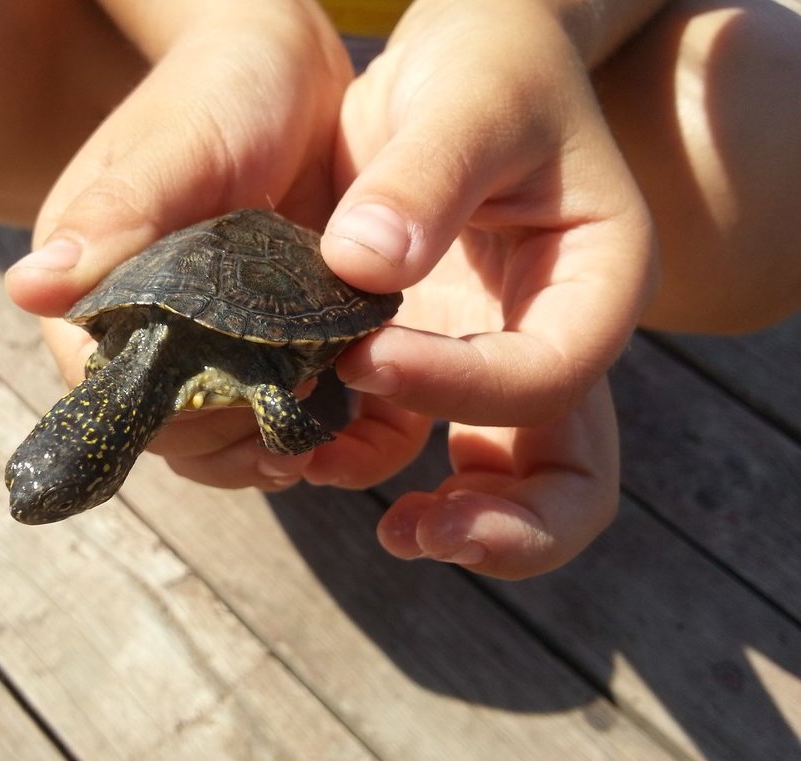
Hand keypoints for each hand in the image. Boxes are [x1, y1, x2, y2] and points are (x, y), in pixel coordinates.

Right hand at [9, 1, 356, 490]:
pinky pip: (253, 408)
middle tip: (294, 426)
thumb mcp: (177, 149)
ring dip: (259, 444)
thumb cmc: (226, 92)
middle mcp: (131, 322)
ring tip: (315, 431)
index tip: (240, 408)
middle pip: (160, 426)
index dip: (169, 416)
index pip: (106, 389)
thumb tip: (28, 288)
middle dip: (223, 437)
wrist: (293, 74)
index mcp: (88, 283)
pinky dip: (289, 422)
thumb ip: (114, 217)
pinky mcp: (245, 339)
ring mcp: (190, 337)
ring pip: (208, 432)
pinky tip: (332, 418)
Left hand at [304, 0, 656, 577]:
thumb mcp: (466, 101)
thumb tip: (361, 266)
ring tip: (384, 526)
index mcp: (599, 283)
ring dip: (455, 522)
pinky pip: (427, 446)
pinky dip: (380, 465)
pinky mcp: (441, 364)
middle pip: (571, 478)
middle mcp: (558, 339)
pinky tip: (321, 453)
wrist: (463, 71)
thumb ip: (425, 177)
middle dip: (506, 526)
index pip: (546, 373)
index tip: (362, 355)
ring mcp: (500, 361)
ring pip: (510, 482)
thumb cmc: (485, 69)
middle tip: (418, 531)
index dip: (457, 384)